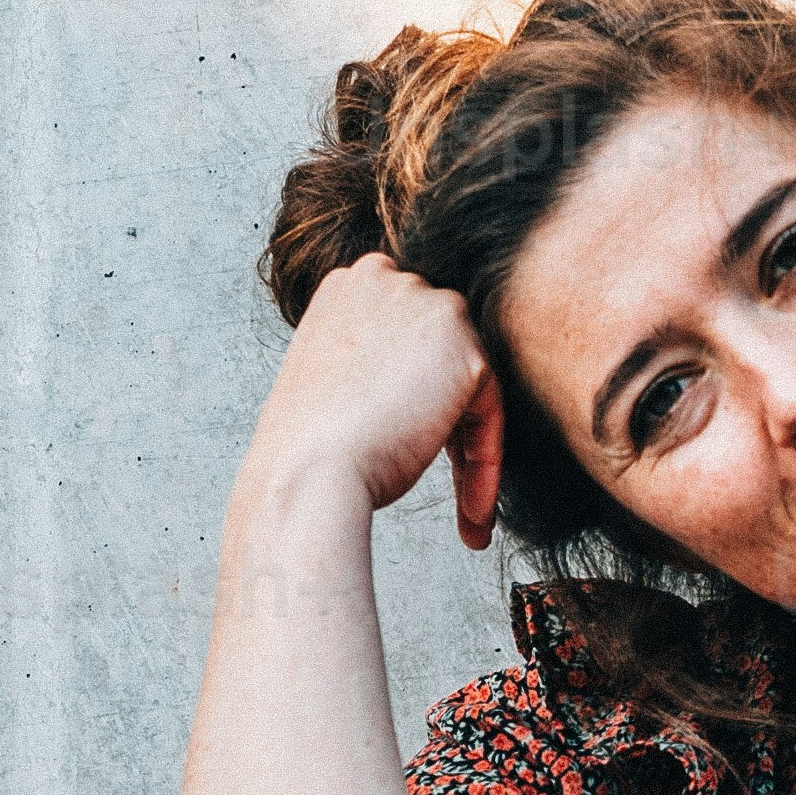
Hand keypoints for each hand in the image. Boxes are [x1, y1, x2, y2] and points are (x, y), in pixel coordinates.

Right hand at [244, 253, 504, 540]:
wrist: (305, 477)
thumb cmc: (305, 452)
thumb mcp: (331, 384)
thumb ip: (372, 365)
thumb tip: (416, 385)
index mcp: (346, 286)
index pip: (404, 338)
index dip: (410, 400)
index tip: (407, 454)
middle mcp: (385, 279)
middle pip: (440, 355)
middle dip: (448, 424)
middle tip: (452, 491)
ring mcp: (426, 304)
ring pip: (468, 384)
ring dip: (470, 452)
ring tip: (466, 515)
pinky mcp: (464, 347)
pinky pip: (490, 411)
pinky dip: (485, 466)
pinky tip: (472, 516)